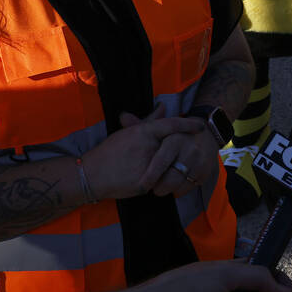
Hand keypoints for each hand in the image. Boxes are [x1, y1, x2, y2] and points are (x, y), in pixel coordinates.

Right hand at [83, 105, 205, 199]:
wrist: (91, 175)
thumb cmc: (109, 151)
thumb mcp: (127, 132)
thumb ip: (149, 121)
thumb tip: (164, 107)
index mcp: (143, 132)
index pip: (170, 125)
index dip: (187, 125)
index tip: (201, 126)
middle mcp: (148, 148)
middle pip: (173, 147)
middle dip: (180, 148)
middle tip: (189, 145)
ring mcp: (148, 167)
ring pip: (170, 165)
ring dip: (172, 165)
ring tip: (172, 164)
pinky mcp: (146, 184)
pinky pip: (162, 179)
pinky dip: (163, 177)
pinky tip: (163, 176)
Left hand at [136, 115, 220, 197]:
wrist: (208, 137)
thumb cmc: (178, 135)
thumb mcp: (161, 128)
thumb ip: (141, 124)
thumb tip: (123, 116)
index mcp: (176, 139)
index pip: (161, 162)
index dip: (150, 176)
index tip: (142, 186)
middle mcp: (190, 151)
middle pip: (170, 179)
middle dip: (158, 187)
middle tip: (151, 187)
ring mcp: (200, 163)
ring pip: (178, 186)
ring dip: (168, 189)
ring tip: (162, 185)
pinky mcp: (205, 173)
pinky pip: (186, 189)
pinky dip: (178, 190)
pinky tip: (175, 184)